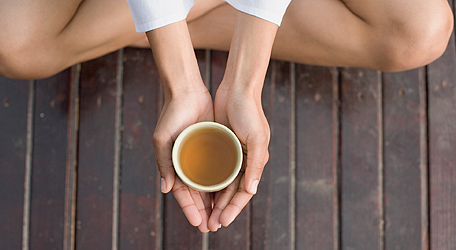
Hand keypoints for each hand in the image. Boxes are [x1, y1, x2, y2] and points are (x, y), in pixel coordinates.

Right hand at [152, 86, 213, 231]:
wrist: (188, 90)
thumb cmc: (172, 114)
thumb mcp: (163, 139)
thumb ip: (164, 163)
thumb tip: (166, 189)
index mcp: (173, 165)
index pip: (183, 194)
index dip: (190, 210)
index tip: (199, 223)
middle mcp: (188, 164)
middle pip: (197, 194)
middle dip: (204, 211)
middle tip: (212, 227)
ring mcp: (201, 156)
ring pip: (209, 184)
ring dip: (215, 201)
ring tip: (222, 217)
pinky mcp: (214, 147)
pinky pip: (219, 169)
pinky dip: (222, 182)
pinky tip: (229, 194)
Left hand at [208, 83, 269, 230]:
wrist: (237, 88)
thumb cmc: (249, 112)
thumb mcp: (257, 138)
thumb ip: (256, 164)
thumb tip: (251, 191)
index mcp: (255, 162)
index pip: (243, 192)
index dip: (233, 209)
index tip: (222, 222)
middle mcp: (244, 161)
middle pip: (231, 192)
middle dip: (221, 210)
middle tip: (209, 225)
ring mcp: (231, 154)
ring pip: (221, 184)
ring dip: (213, 200)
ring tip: (203, 215)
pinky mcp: (219, 145)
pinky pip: (213, 169)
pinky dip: (207, 182)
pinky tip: (198, 192)